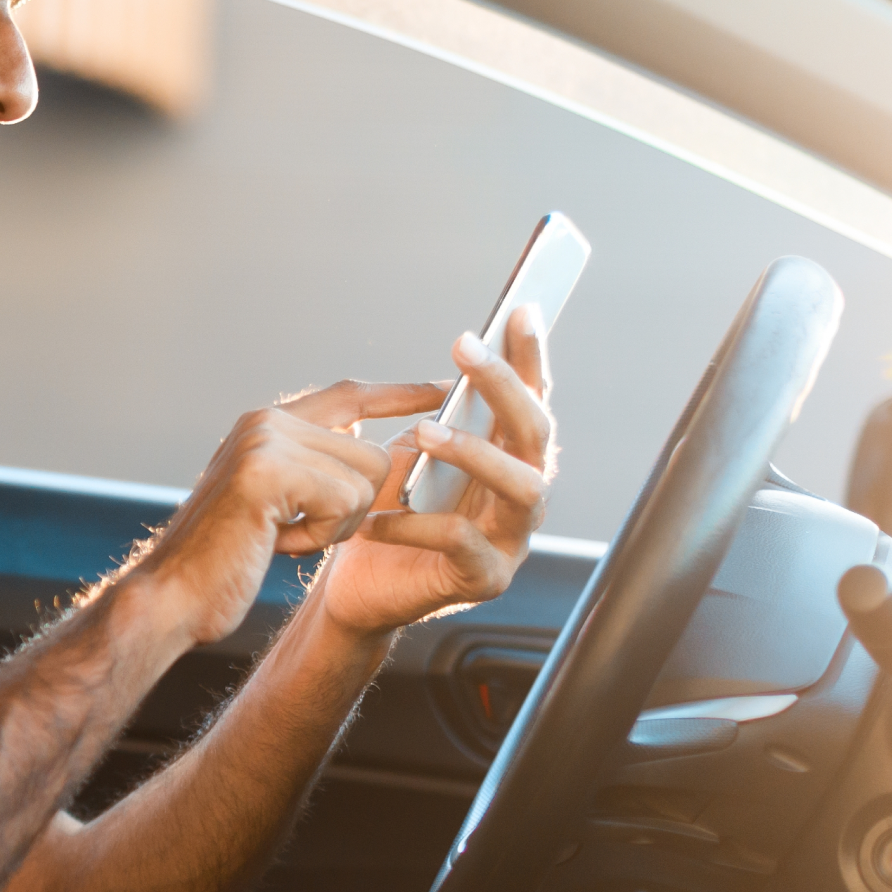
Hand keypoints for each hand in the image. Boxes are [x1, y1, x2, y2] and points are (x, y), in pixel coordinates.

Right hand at [120, 378, 449, 647]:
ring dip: (338, 524)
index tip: (442, 389)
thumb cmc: (224, 561)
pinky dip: (321, 537)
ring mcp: (265, 441)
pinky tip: (279, 544)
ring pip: (366, 477)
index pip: (350, 396)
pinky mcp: (269, 471)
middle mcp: (266, 421)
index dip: (399, 395)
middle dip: (357, 506)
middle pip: (373, 451)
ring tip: (285, 536)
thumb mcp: (279, 505)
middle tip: (302, 531)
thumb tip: (387, 453)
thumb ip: (316, 469)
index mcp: (267, 424)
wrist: (171, 596)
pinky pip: (344, 501)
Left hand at [310, 306, 555, 638]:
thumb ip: (441, 411)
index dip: (531, 355)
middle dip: (504, 386)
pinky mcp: (486, 579)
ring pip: (523, 487)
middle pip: (536, 433)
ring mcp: (514, 539)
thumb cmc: (389, 509)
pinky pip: (461, 543)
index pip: (533, 398)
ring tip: (423, 434)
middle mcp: (526, 495)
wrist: (355, 584)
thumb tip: (467, 353)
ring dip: (476, 453)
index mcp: (511, 458)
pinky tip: (378, 516)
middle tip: (465, 347)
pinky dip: (417, 524)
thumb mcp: (410, 450)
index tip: (519, 307)